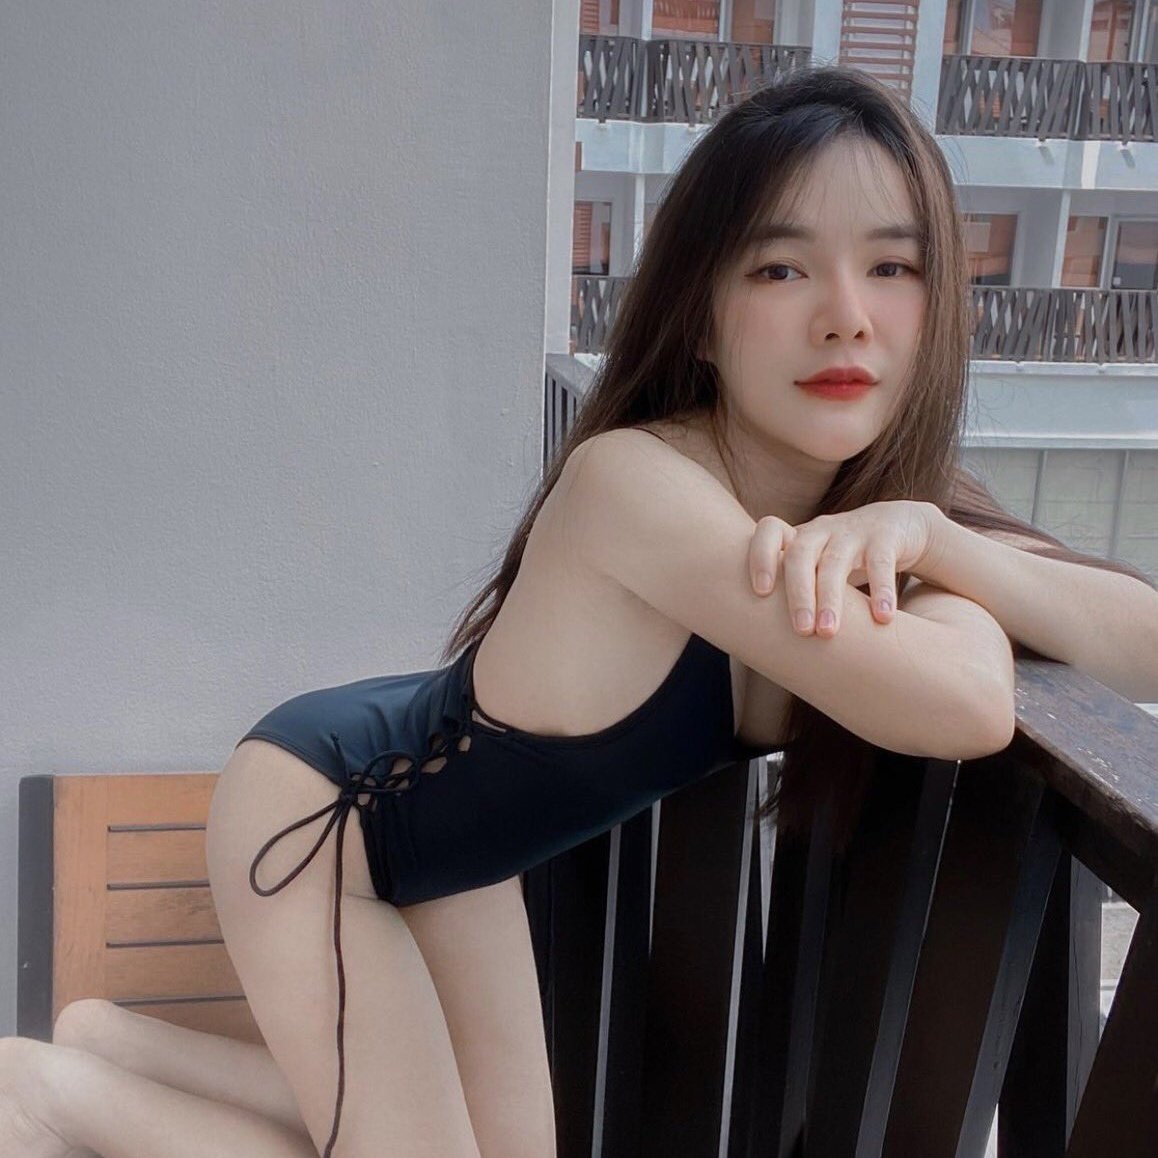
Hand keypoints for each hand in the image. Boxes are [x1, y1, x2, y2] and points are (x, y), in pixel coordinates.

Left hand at [747, 501, 942, 636]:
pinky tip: (883, 618)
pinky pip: (881, 563)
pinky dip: (881, 590)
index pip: (770, 531)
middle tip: (801, 630)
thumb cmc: (846, 560)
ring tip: (827, 632)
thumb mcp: (818, 569)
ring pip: (835, 562)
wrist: (900, 527)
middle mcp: (822, 531)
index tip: (760, 592)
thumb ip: (793, 593)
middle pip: (800, 554)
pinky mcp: (886, 537)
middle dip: (797, 593)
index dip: (760, 556)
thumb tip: (761, 643)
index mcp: (800, 538)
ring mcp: (853, 532)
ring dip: (830, 598)